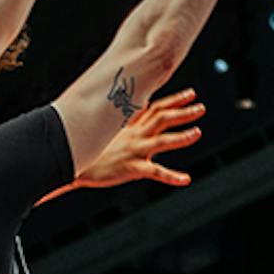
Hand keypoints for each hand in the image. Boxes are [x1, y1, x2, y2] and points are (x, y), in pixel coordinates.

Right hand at [73, 89, 204, 188]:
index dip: (174, 100)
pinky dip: (172, 176)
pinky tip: (186, 179)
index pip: (155, 108)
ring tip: (197, 132)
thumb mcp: (106, 131)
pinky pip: (156, 172)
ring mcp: (134, 151)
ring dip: (182, 137)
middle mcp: (134, 135)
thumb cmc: (89, 150)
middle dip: (183, 112)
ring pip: (162, 141)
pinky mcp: (133, 168)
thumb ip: (122, 123)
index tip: (190, 94)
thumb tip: (131, 113)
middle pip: (162, 119)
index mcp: (129, 126)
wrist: (73, 164)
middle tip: (200, 107)